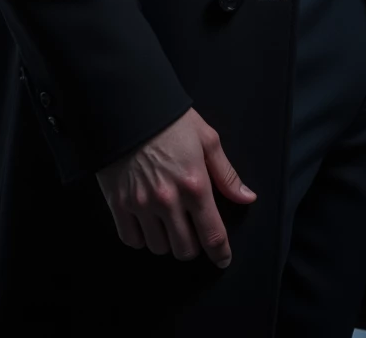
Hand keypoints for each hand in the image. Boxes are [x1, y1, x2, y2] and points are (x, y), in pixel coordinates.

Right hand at [96, 107, 255, 268]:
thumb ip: (227, 174)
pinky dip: (141, 237)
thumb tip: (247, 198)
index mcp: (195, 184)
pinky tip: (147, 223)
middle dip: (193, 246)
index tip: (223, 259)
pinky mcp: (119, 204)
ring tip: (168, 223)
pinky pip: (132, 240)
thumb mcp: (207, 139)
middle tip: (192, 231)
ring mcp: (141, 204)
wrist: (129, 105)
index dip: (221, 253)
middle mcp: (168, 200)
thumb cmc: (170, 120)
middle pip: (185, 249)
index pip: (212, 235)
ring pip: (159, 248)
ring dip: (167, 241)